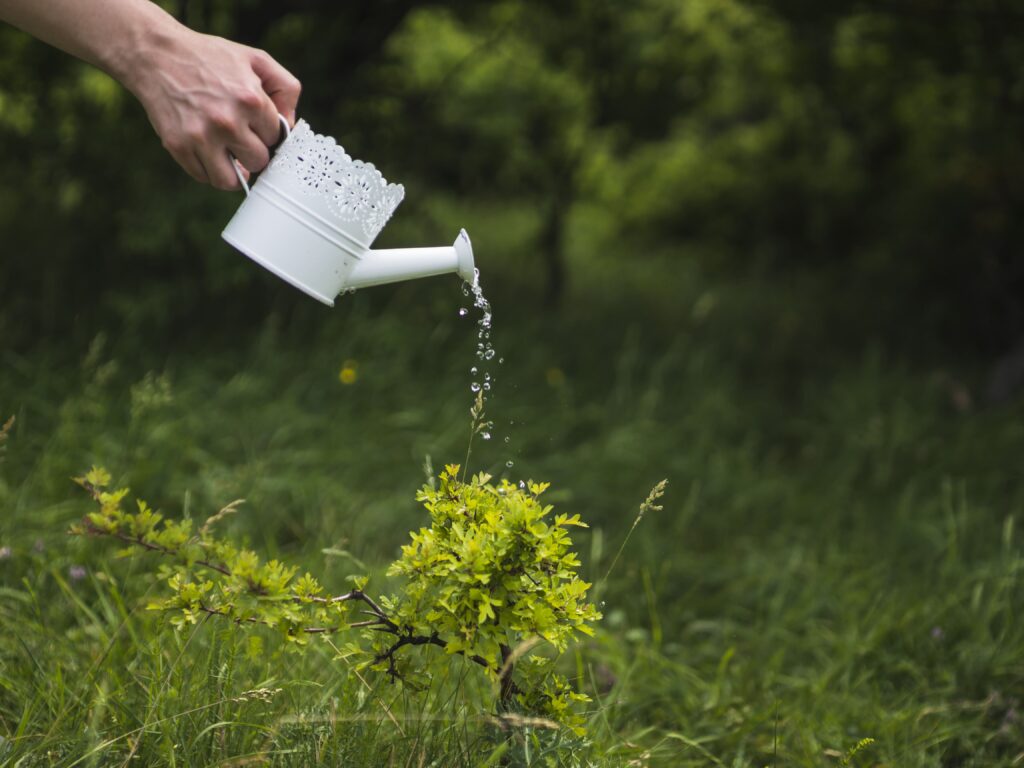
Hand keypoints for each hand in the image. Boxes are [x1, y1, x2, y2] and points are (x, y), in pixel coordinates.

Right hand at [125, 26, 300, 189]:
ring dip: (233, 172)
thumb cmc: (210, 58)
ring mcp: (201, 136)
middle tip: (241, 138)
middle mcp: (227, 121)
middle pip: (258, 161)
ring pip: (231, 181)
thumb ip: (285, 89)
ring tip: (230, 157)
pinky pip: (203, 177)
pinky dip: (208, 170)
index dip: (266, 132)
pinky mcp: (178, 146)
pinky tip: (207, 152)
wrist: (156, 54)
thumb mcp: (256, 59)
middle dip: (253, 151)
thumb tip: (291, 125)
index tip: (254, 123)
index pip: (276, 138)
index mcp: (251, 99)